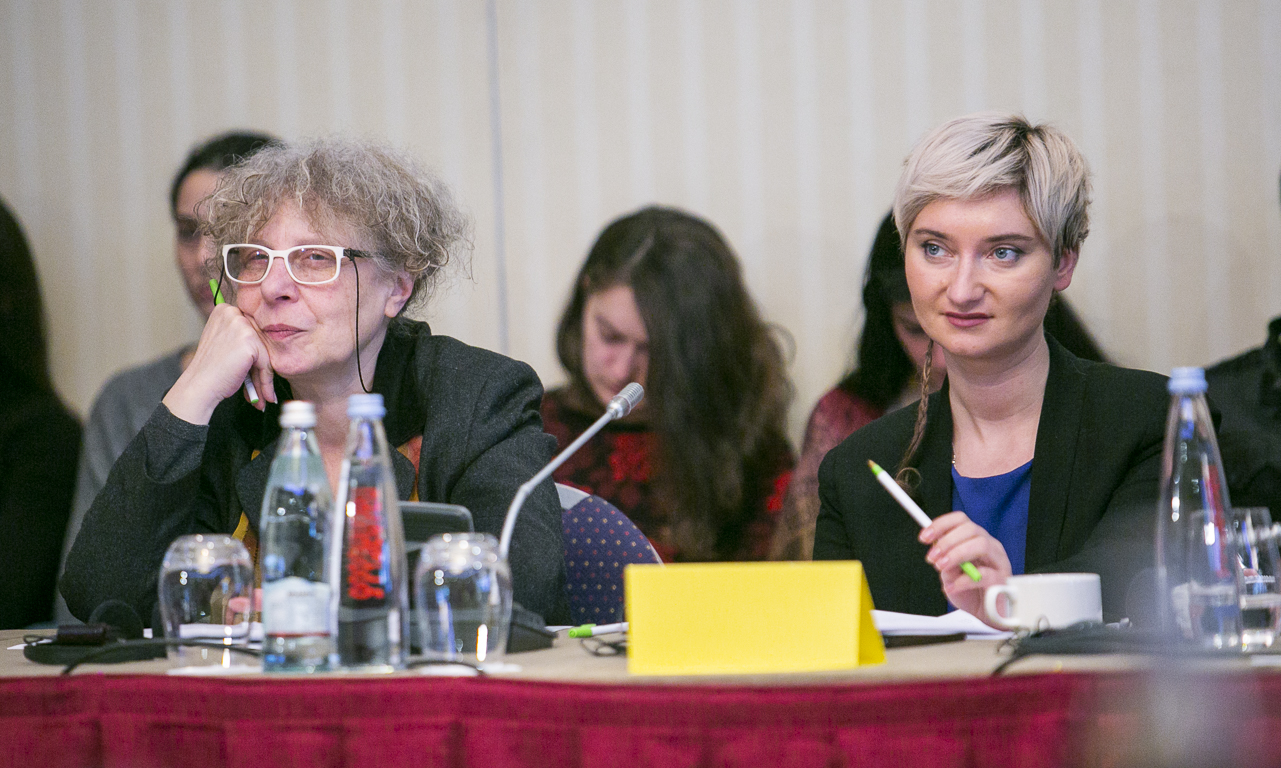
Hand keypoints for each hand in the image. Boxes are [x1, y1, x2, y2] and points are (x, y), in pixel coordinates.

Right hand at [162, 304, 276, 423]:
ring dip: (266, 375)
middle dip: (262, 364)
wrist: (199, 385)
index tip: (257, 371)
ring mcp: (241, 324)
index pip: (252, 329)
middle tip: (263, 388)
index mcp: (224, 310)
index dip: (256, 352)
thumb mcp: (223, 342)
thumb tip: (266, 340)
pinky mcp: (249, 339)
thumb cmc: (211, 369)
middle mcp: (232, 313)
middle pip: (260, 340)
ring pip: (265, 352)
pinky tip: (265, 395)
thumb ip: (240, 336)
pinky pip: (267, 362)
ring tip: (265, 396)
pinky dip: (266, 380)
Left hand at [919, 511, 1012, 626]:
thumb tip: (936, 550)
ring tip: (941, 568)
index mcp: (976, 540)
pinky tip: (952, 587)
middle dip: (946, 541)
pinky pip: (985, 574)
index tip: (924, 537)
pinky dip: (963, 581)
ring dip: (956, 555)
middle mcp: (990, 547)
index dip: (940, 524)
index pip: (961, 520)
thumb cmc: (972, 593)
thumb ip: (945, 561)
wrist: (988, 616)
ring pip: (981, 545)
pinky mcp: (1002, 581)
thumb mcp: (951, 575)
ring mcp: (999, 562)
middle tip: (932, 557)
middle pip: (970, 529)